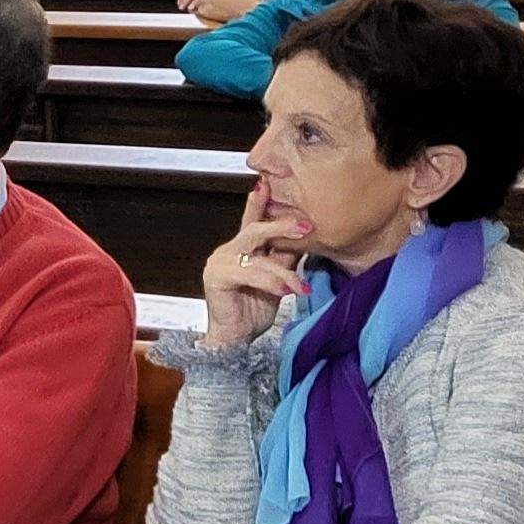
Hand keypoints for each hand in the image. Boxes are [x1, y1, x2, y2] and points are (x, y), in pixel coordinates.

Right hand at [199, 183, 312, 347]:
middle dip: (282, 225)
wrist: (234, 341)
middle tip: (306, 226)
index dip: (259, 201)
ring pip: (258, 255)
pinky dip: (270, 282)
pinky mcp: (216, 277)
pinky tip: (284, 291)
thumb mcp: (278, 279)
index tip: (267, 182)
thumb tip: (305, 239)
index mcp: (242, 249)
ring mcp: (220, 262)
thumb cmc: (253, 310)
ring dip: (283, 272)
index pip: (253, 220)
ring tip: (301, 288)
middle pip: (255, 229)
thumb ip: (285, 259)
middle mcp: (228, 251)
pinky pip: (249, 273)